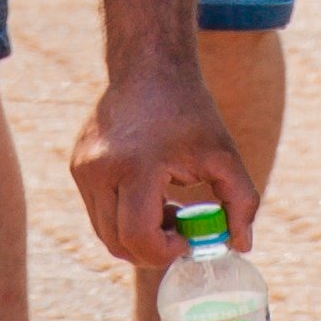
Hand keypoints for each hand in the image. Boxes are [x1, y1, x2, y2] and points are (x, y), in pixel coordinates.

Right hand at [72, 49, 263, 265]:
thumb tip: (241, 246)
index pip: (138, 237)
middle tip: (179, 230)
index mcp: (136, 167)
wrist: (149, 67)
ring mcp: (83, 168)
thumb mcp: (224, 155)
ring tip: (166, 210)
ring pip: (104, 232)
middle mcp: (100, 170)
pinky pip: (98, 213)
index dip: (164, 253)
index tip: (186, 239)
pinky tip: (149, 195)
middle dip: (152, 250)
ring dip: (136, 235)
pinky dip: (123, 218)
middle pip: (118, 243)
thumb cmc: (189, 112)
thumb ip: (242, 202)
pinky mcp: (78, 166)